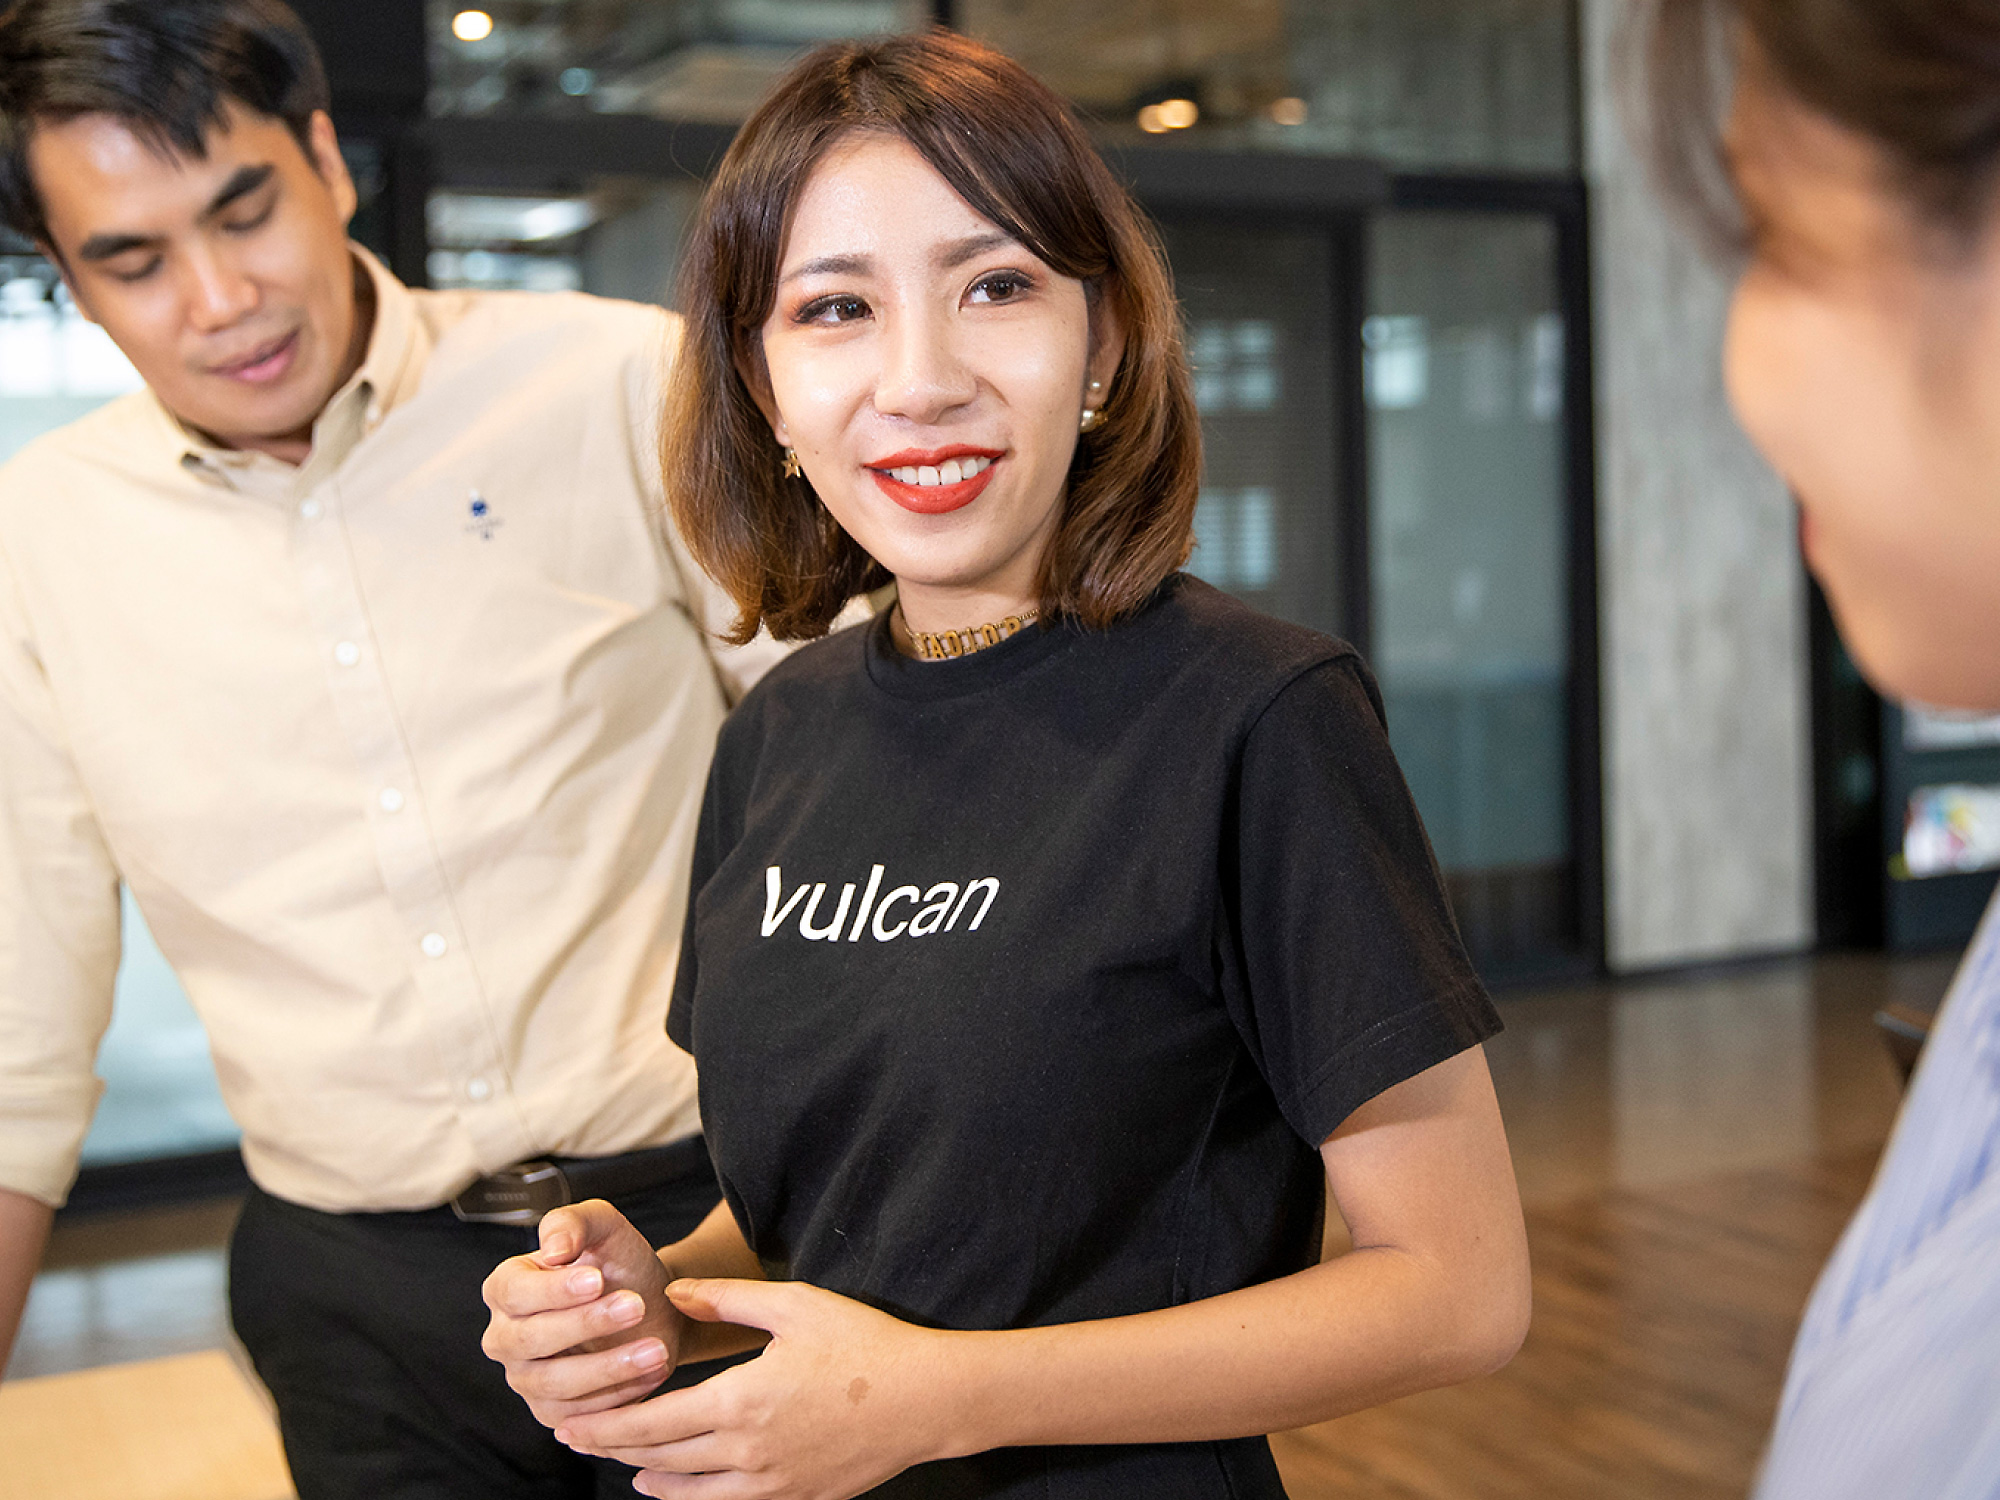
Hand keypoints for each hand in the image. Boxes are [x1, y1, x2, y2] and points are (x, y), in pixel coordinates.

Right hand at [480, 1198, 682, 1425]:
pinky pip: (578, 1415)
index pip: (514, 1292)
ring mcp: (525, 1378)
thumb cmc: (620, 1265)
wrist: (652, 1304)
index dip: (553, 1290)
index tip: (596, 1280)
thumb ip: (574, 1222)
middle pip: (530, 1340)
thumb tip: (553, 1247)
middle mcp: (505, 1336)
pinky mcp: (552, 1411)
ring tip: (654, 1348)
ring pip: (554, 1382)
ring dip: (608, 1367)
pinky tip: (652, 1371)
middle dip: (586, 1324)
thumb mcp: (604, 1228)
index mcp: (506, 1287)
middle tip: (636, 1306)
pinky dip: (618, 1396)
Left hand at [557, 1278, 960, 1499]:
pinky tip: (664, 1487)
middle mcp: (747, 1451)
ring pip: (686, 1487)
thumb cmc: (864, 1343)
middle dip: (611, 1446)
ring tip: (611, 1458)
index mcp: (741, 1400)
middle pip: (659, 1457)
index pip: (652, 1421)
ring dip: (642, 1472)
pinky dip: (684, 1496)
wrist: (926, 1400)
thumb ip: (727, 1300)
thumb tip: (673, 1295)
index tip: (569, 1420)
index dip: (605, 1423)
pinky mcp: (793, 1496)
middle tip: (573, 1436)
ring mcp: (771, 1482)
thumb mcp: (794, 1305)